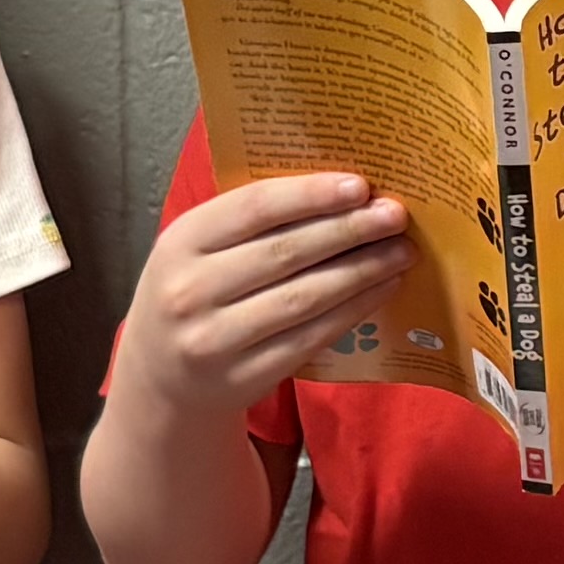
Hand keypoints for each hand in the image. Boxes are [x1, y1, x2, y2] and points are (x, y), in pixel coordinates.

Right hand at [114, 172, 410, 421]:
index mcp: (180, 242)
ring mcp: (215, 340)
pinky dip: (353, 311)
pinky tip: (382, 289)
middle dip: (348, 230)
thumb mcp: (200, 250)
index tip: (360, 185)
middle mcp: (190, 291)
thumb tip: (340, 189)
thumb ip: (250, 221)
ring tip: (400, 251)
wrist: (163, 378)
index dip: (310, 195)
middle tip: (395, 215)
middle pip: (285, 252)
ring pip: (304, 298)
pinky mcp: (244, 377)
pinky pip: (311, 338)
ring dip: (361, 271)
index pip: (253, 208)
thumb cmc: (196, 293)